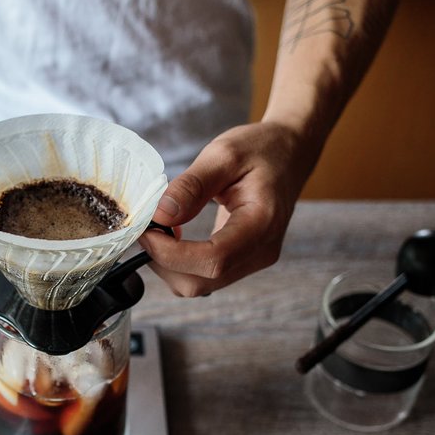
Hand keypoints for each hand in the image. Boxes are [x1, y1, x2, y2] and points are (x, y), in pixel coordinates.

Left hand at [139, 120, 315, 295]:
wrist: (288, 154)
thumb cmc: (260, 149)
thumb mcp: (223, 155)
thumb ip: (191, 186)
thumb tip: (160, 215)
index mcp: (262, 223)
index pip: (213, 260)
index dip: (171, 254)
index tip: (147, 229)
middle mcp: (261, 252)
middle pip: (202, 282)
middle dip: (164, 262)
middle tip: (147, 228)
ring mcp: (253, 261)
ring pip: (199, 285)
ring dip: (169, 264)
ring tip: (159, 230)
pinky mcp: (242, 262)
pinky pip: (204, 277)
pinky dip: (180, 264)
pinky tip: (174, 237)